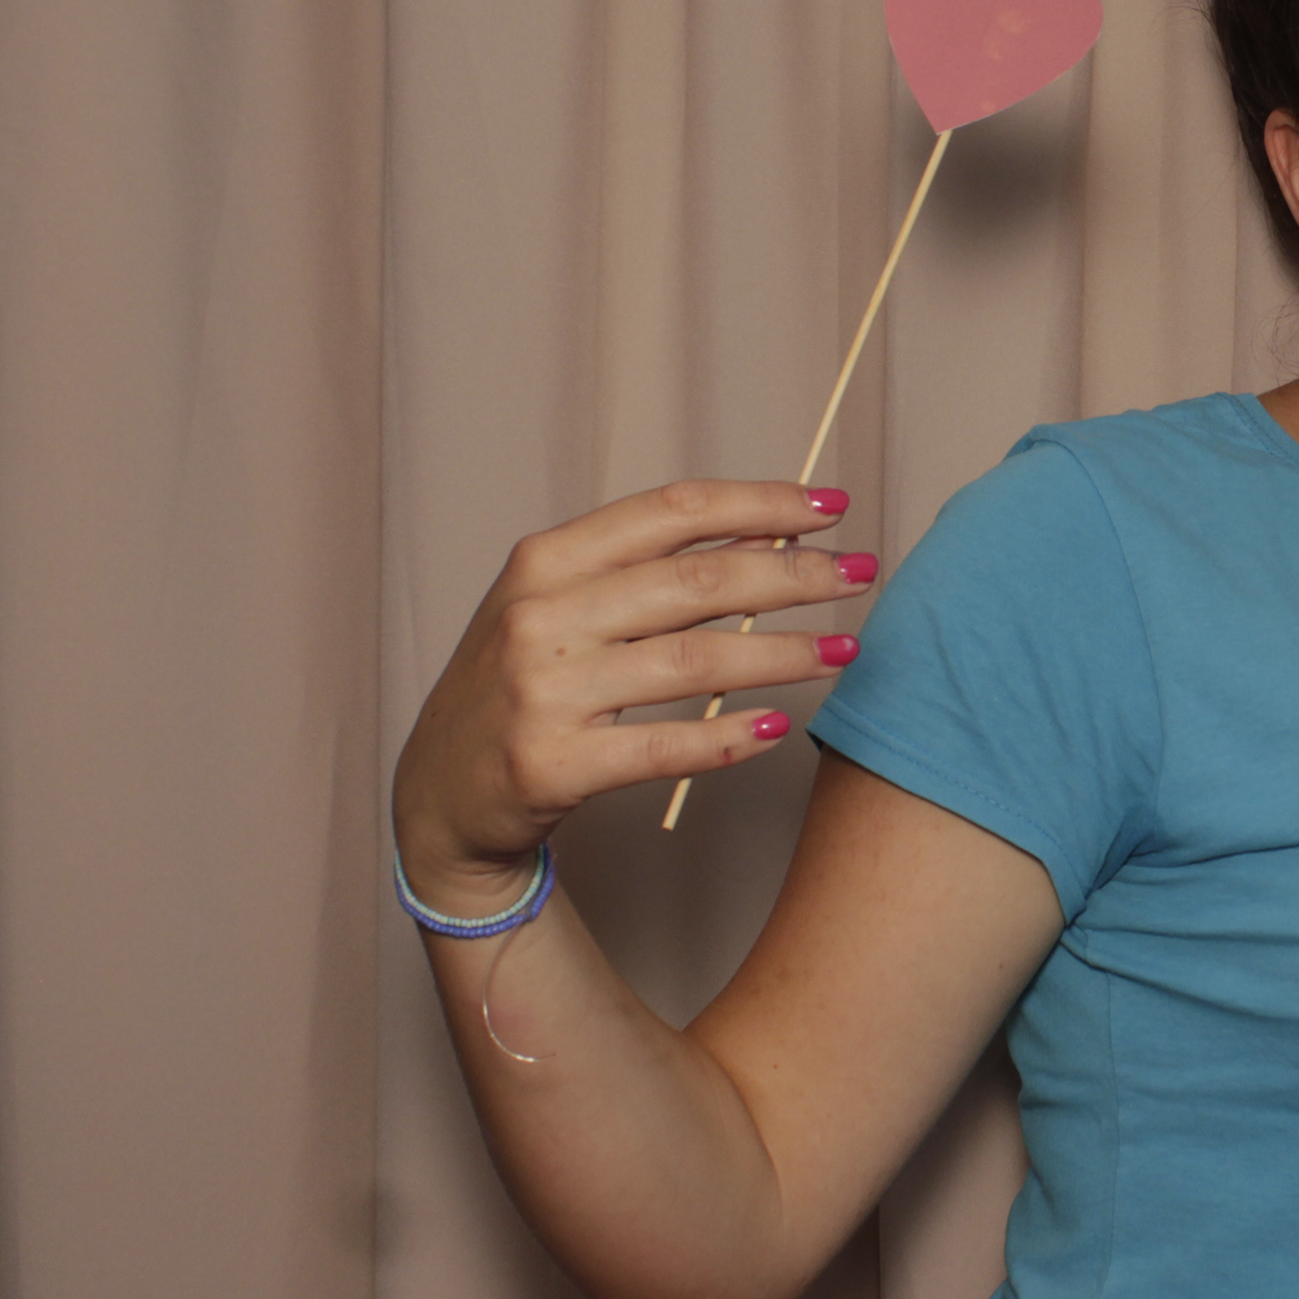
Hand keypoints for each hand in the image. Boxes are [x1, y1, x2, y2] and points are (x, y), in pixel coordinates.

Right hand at [392, 480, 874, 909]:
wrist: (438, 796)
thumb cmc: (519, 688)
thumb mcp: (555, 608)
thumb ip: (640, 572)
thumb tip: (768, 540)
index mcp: (546, 561)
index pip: (673, 512)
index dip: (760, 503)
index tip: (829, 507)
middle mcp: (542, 617)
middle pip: (698, 582)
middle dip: (794, 576)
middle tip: (860, 575)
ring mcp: (544, 691)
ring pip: (696, 662)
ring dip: (784, 655)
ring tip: (844, 650)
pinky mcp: (552, 765)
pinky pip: (664, 746)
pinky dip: (729, 736)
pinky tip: (779, 727)